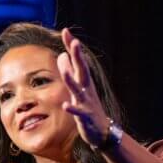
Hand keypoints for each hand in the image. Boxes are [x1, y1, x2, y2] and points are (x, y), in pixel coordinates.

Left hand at [57, 27, 109, 147]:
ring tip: (64, 71)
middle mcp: (86, 88)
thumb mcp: (78, 87)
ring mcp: (86, 102)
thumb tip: (61, 55)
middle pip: (82, 69)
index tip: (66, 31)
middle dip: (78, 56)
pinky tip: (65, 105)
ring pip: (78, 89)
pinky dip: (72, 108)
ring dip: (71, 80)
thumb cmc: (88, 106)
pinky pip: (78, 112)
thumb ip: (69, 70)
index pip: (77, 60)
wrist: (101, 131)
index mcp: (83, 80)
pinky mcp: (85, 116)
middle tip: (75, 42)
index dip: (71, 46)